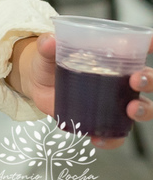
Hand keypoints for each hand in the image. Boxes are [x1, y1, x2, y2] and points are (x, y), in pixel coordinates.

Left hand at [12, 34, 152, 147]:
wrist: (37, 86)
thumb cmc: (49, 64)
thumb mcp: (46, 53)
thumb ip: (47, 45)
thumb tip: (50, 40)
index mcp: (110, 57)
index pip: (137, 49)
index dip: (149, 45)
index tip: (152, 43)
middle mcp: (119, 79)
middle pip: (146, 79)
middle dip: (148, 80)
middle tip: (136, 80)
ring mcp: (114, 101)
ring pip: (142, 107)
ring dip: (144, 109)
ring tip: (131, 110)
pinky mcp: (103, 120)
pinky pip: (116, 134)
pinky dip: (113, 139)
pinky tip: (99, 139)